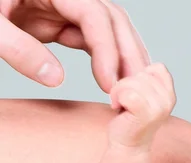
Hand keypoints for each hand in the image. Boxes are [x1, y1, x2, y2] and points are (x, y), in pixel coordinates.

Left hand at [0, 0, 149, 92]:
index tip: (110, 84)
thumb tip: (55, 77)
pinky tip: (113, 81)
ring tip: (133, 88)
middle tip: (137, 90)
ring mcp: (62, 6)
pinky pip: (90, 39)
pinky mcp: (56, 21)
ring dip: (122, 58)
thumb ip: (16, 48)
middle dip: (128, 53)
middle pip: (112, 19)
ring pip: (107, 30)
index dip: (107, 49)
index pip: (95, 14)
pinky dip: (104, 60)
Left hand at [108, 63, 175, 149]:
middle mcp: (169, 99)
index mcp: (170, 92)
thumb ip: (147, 77)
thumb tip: (134, 49)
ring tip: (123, 107)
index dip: (139, 76)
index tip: (135, 94)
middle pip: (140, 73)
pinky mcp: (146, 112)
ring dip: (119, 93)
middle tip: (126, 104)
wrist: (128, 147)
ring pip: (132, 81)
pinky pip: (126, 92)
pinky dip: (116, 98)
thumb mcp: (143, 93)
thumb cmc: (131, 119)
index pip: (156, 67)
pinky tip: (119, 109)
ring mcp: (160, 106)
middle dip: (126, 85)